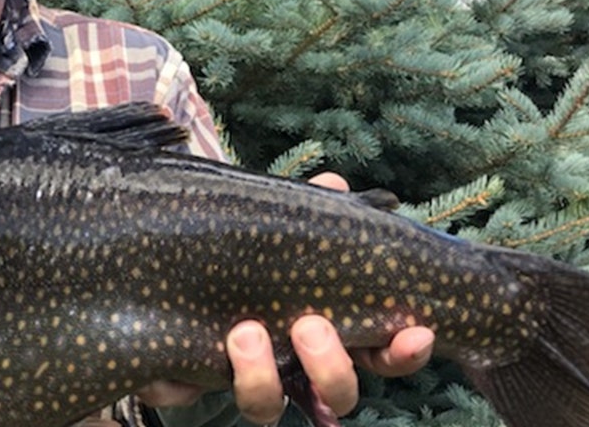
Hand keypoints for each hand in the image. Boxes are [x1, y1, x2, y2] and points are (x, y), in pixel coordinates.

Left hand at [137, 172, 434, 423]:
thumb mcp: (280, 228)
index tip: (415, 330)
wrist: (172, 271)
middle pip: (337, 394)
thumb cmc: (248, 252)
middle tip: (310, 325)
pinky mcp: (188, 382)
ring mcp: (244, 379)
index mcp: (328, 332)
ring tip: (245, 332)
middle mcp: (292, 368)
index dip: (404, 351)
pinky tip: (182, 358)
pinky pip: (186, 395)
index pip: (381, 354)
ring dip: (260, 377)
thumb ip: (310, 210)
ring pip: (265, 407)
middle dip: (331, 367)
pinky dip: (181, 383)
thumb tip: (334, 183)